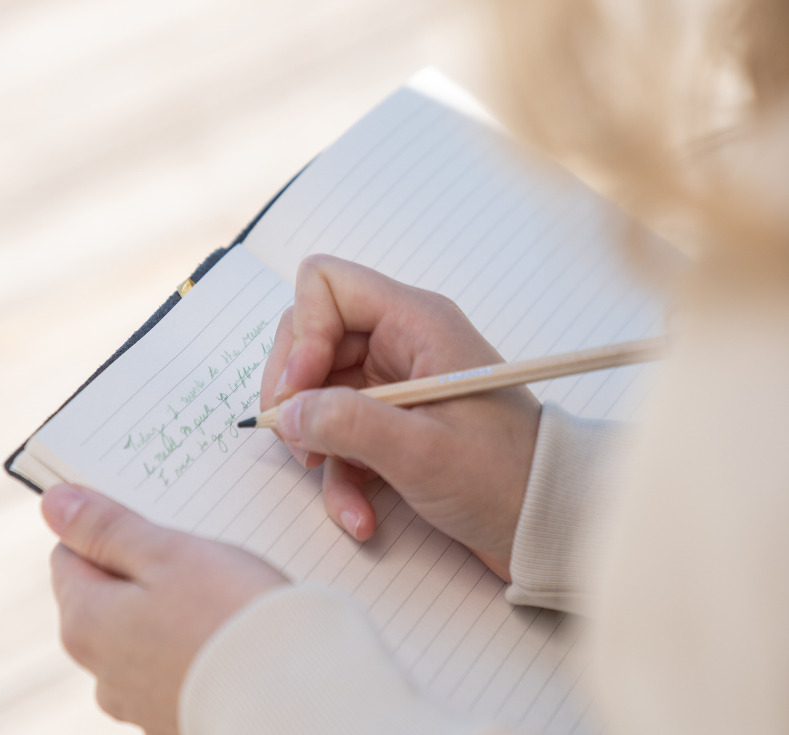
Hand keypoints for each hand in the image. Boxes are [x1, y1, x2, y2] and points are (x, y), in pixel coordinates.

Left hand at [41, 484, 286, 734]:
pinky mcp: (173, 715)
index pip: (70, 554)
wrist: (293, 695)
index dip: (111, 529)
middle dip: (142, 569)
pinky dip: (190, 644)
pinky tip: (227, 633)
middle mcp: (99, 669)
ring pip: (140, 631)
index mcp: (85, 621)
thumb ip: (105, 529)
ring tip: (221, 595)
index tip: (156, 521)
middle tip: (197, 553)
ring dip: (169, 609)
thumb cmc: (230, 614)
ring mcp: (136, 700)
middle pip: (105, 595)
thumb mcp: (165, 553)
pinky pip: (171, 664)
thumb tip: (53, 504)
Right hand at [261, 255, 540, 580]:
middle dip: (295, 391)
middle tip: (296, 438)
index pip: (326, 286)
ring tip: (329, 481)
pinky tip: (359, 513)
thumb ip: (346, 424)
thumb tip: (287, 413)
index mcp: (416, 323)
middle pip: (311, 338)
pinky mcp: (393, 423)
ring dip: (316, 443)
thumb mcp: (422, 451)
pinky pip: (341, 434)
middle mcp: (401, 343)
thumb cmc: (504, 477)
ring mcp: (394, 384)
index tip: (298, 392)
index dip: (302, 334)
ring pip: (320, 393)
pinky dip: (340, 475)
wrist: (546, 523)